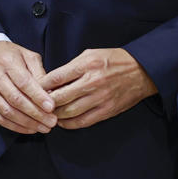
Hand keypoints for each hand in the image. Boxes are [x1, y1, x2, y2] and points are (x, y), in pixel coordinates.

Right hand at [0, 41, 56, 133]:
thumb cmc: (8, 54)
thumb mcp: (27, 55)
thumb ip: (39, 72)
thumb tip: (51, 92)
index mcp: (7, 63)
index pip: (24, 83)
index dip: (38, 97)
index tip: (51, 107)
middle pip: (16, 100)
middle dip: (36, 114)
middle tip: (52, 122)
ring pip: (8, 112)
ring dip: (27, 123)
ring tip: (44, 128)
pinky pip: (0, 118)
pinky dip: (15, 126)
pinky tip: (29, 129)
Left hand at [40, 47, 157, 128]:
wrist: (143, 71)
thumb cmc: (115, 60)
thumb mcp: (91, 54)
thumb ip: (72, 67)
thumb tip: (52, 81)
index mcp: (87, 65)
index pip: (56, 78)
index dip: (41, 86)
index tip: (34, 89)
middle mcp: (93, 82)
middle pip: (59, 98)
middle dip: (45, 103)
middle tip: (38, 104)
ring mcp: (100, 98)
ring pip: (68, 112)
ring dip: (55, 115)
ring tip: (49, 114)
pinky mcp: (107, 110)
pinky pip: (82, 121)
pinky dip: (69, 124)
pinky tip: (63, 121)